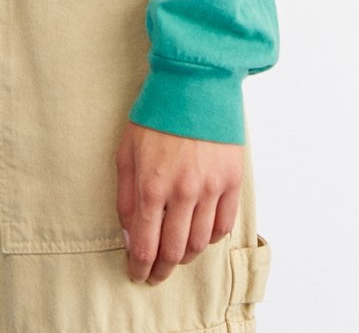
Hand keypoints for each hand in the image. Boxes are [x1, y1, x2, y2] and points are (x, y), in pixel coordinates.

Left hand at [115, 120, 242, 284]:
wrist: (194, 83)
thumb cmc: (156, 115)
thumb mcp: (126, 151)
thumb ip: (126, 197)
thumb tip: (130, 235)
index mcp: (152, 185)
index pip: (146, 245)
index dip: (140, 267)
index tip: (137, 274)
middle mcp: (183, 192)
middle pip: (174, 251)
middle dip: (162, 269)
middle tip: (155, 274)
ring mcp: (211, 188)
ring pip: (200, 243)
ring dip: (185, 256)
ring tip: (175, 255)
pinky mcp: (232, 180)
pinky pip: (223, 225)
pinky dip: (210, 238)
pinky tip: (199, 235)